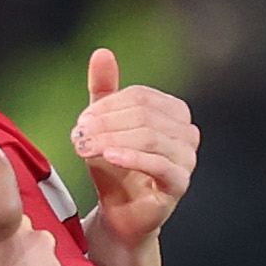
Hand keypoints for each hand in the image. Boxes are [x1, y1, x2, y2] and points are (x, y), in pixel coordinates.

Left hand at [69, 48, 193, 254]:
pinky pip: (160, 165)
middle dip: (106, 123)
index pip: (140, 96)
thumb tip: (102, 52)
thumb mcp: (103, 126)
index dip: (107, 106)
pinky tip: (108, 157)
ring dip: (113, 140)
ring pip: (151, 137)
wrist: (119, 214)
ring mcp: (187, 158)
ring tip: (85, 148)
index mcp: (173, 112)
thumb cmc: (114, 168)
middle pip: (145, 115)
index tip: (81, 122)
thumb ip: (104, 91)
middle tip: (78, 135)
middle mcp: (187, 131)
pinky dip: (132, 158)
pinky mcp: (179, 183)